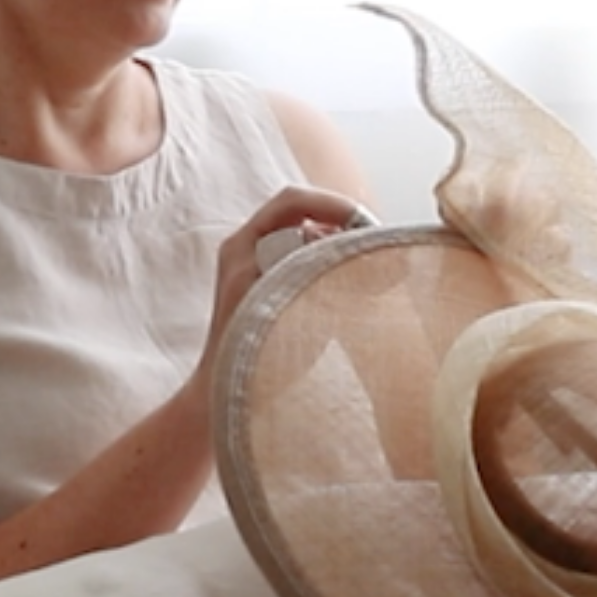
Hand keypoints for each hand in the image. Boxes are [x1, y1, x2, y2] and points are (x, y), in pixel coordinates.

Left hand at [199, 186, 371, 382]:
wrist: (224, 394)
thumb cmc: (244, 355)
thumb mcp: (279, 302)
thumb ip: (308, 267)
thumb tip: (346, 242)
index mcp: (242, 246)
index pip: (291, 202)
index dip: (330, 204)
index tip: (363, 222)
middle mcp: (249, 249)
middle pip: (305, 215)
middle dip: (342, 223)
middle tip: (373, 243)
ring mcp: (263, 267)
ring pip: (313, 238)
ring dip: (341, 246)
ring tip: (367, 266)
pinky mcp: (278, 286)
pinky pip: (311, 261)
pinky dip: (333, 265)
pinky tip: (353, 284)